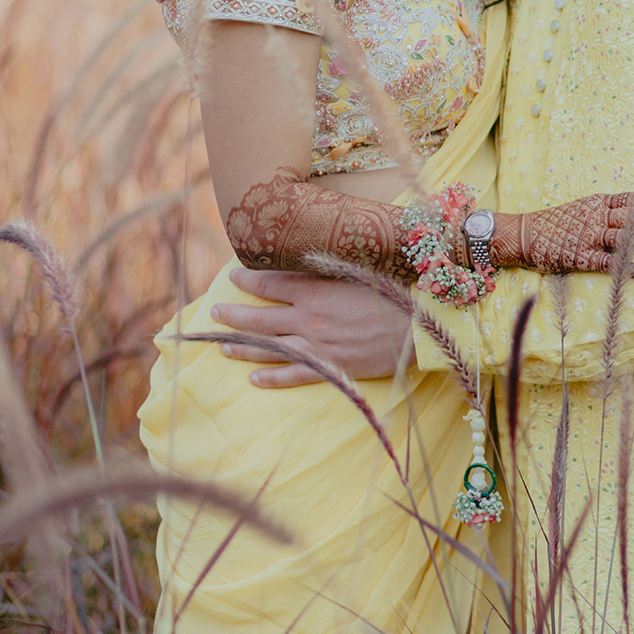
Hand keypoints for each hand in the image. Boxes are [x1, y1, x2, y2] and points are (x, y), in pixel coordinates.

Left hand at [212, 267, 411, 386]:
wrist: (418, 326)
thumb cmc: (393, 290)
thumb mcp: (357, 269)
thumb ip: (327, 266)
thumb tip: (302, 254)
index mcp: (316, 291)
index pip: (271, 284)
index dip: (248, 280)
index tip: (233, 276)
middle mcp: (310, 319)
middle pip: (261, 318)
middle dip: (234, 315)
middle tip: (215, 312)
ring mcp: (318, 346)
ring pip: (270, 348)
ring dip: (244, 347)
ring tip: (223, 346)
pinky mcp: (331, 368)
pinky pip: (295, 375)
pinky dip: (273, 378)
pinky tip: (255, 379)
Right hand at [489, 192, 633, 275]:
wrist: (524, 234)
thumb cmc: (558, 223)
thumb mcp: (586, 208)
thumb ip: (611, 211)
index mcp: (601, 202)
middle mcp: (598, 216)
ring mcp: (590, 236)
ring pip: (628, 237)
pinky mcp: (580, 256)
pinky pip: (608, 262)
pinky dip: (628, 267)